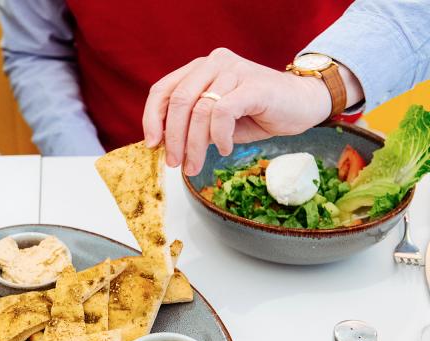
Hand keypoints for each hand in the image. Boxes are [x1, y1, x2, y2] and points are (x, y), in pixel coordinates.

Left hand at [143, 48, 362, 174]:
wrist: (301, 106)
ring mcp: (234, 70)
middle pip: (179, 101)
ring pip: (199, 110)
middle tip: (175, 163)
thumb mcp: (217, 122)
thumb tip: (166, 144)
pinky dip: (219, 137)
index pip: (164, 89)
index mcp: (201, 69)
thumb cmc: (258, 114)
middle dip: (173, 138)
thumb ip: (193, 126)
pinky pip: (222, 113)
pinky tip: (224, 149)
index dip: (152, 118)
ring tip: (196, 165)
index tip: (152, 145)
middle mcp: (214, 63)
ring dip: (194, 145)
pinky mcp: (252, 85)